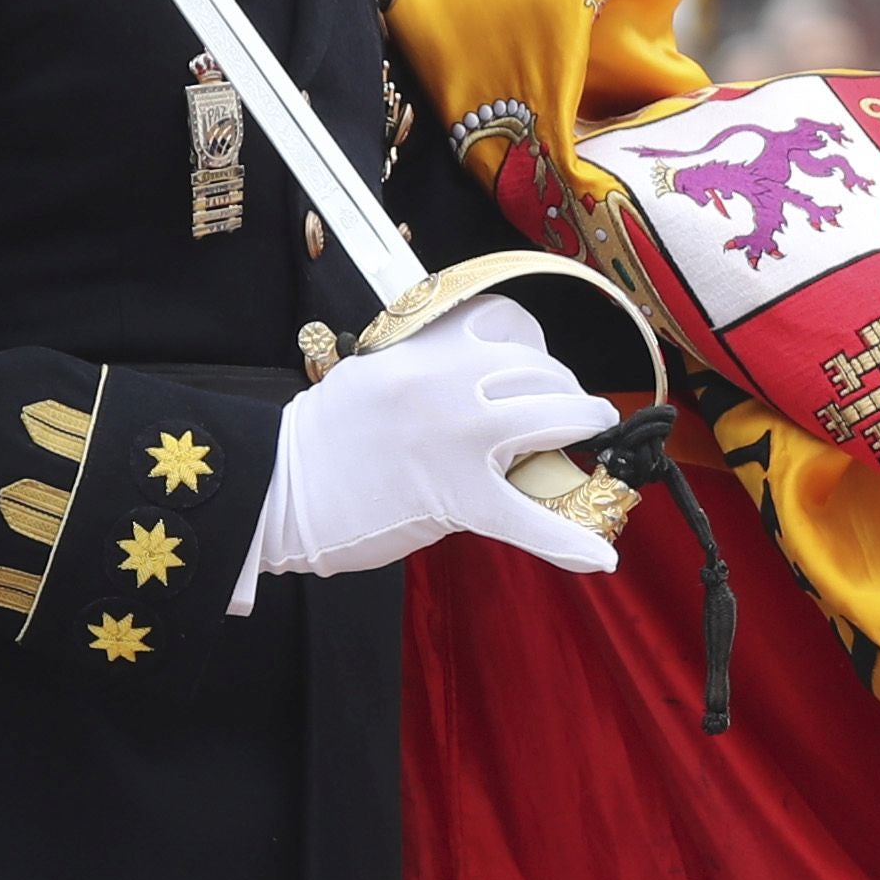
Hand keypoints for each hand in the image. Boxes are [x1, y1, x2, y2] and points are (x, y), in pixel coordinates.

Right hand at [248, 299, 622, 580]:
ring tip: (592, 431)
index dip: (535, 345)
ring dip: (583, 423)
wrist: (278, 486)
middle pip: (538, 369)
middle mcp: (448, 381)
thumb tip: (484, 377)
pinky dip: (567, 541)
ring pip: (551, 415)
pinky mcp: (456, 495)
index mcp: (425, 348)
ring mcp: (457, 437)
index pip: (506, 323)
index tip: (537, 366)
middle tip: (567, 409)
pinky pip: (527, 518)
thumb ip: (431, 366)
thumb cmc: (324, 437)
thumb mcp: (376, 372)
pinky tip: (600, 556)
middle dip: (562, 387)